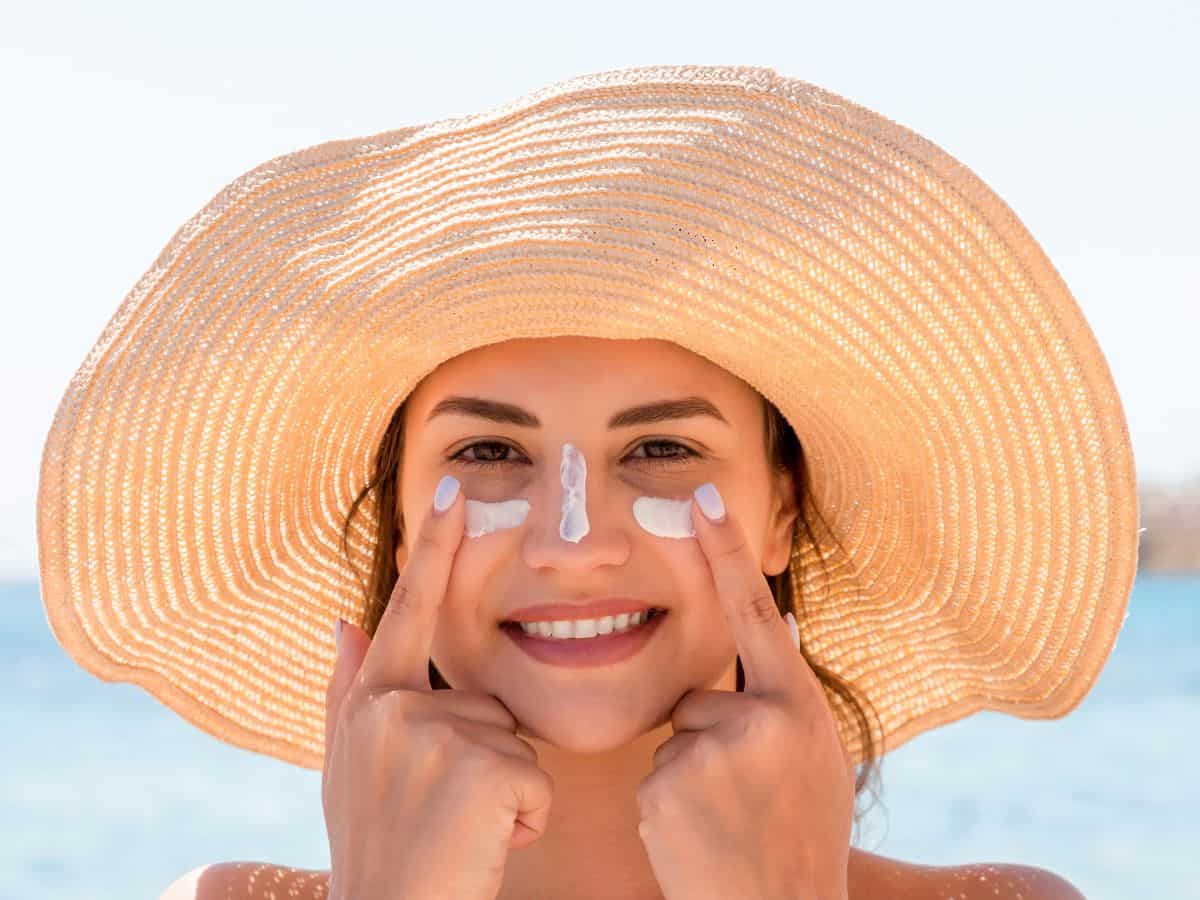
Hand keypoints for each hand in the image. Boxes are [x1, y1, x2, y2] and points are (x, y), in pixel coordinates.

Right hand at [322, 474, 554, 899]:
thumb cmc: (377, 851)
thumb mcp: (348, 771)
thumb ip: (348, 690)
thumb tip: (345, 618)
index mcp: (371, 702)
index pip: (409, 611)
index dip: (433, 550)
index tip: (453, 487)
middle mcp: (396, 709)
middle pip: (486, 704)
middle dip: (485, 759)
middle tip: (443, 815)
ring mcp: (437, 737)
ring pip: (514, 744)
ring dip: (505, 793)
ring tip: (461, 832)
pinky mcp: (481, 771)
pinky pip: (535, 782)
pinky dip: (525, 821)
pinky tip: (486, 845)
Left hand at [635, 482, 853, 899]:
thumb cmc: (801, 838)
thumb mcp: (819, 760)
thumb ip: (791, 698)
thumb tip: (774, 625)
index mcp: (800, 708)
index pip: (755, 612)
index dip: (727, 550)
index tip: (700, 495)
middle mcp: (759, 720)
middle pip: (700, 696)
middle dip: (710, 738)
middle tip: (743, 797)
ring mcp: (711, 752)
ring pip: (677, 737)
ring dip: (691, 773)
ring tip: (727, 820)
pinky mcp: (667, 785)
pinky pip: (654, 773)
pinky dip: (670, 803)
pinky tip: (700, 835)